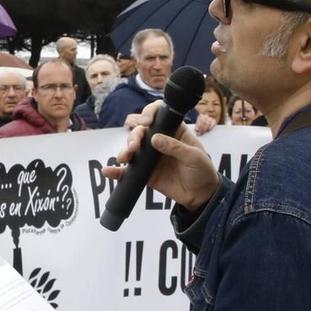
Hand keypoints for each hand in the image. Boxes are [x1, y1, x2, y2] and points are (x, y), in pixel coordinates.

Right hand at [101, 102, 218, 211]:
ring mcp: (150, 156)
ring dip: (125, 150)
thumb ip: (175, 147)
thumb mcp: (194, 157)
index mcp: (174, 130)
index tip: (145, 123)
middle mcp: (159, 140)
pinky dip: (117, 171)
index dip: (148, 114)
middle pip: (140, 131)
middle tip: (135, 146)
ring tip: (124, 157)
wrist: (201, 196)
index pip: (158, 115)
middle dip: (134, 136)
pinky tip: (108, 171)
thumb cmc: (202, 171)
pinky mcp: (144, 173)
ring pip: (132, 148)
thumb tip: (155, 139)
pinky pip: (128, 171)